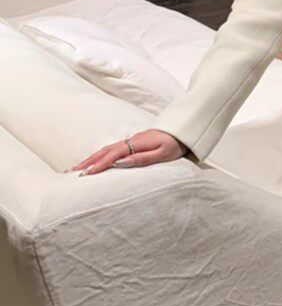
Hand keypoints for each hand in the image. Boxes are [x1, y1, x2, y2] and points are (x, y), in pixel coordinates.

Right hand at [68, 129, 187, 175]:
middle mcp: (130, 141)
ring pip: (106, 150)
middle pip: (105, 151)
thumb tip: (122, 163)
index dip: (100, 164)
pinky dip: (100, 155)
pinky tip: (95, 161)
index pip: (114, 155)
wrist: (183, 131)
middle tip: (73, 172)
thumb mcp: (163, 154)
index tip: (87, 174)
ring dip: (91, 158)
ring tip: (77, 168)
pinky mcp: (132, 143)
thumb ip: (143, 158)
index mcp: (137, 143)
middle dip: (89, 161)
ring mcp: (130, 141)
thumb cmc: (175, 144)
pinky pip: (112, 150)